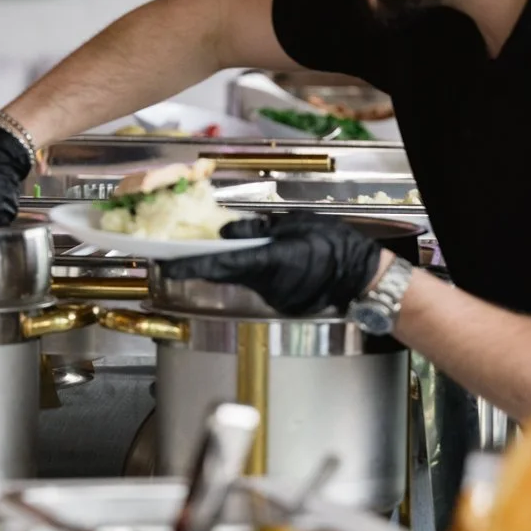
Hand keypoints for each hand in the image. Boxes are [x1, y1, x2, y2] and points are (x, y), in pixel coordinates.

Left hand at [162, 215, 387, 316]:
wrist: (364, 276)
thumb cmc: (333, 243)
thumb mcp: (295, 224)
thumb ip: (258, 229)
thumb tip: (225, 232)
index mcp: (273, 261)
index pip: (223, 264)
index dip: (191, 265)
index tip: (166, 265)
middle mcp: (271, 285)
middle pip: (227, 274)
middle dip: (202, 265)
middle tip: (175, 255)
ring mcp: (276, 299)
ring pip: (243, 281)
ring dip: (232, 268)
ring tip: (224, 252)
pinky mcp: (283, 305)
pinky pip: (259, 287)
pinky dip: (253, 275)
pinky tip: (256, 263)